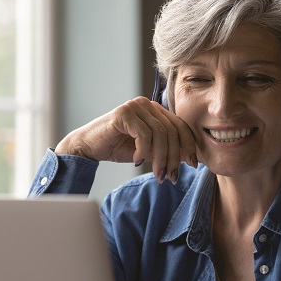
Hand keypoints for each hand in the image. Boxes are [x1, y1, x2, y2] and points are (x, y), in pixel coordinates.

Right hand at [55, 97, 197, 183]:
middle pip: (172, 131)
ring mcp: (135, 106)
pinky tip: (137, 161)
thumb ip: (166, 150)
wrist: (88, 147)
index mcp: (155, 110)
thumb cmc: (117, 147)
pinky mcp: (123, 113)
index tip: (193, 165)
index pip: (180, 125)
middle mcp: (146, 104)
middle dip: (174, 157)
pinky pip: (144, 134)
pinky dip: (144, 151)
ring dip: (161, 158)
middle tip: (172, 176)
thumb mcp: (148, 151)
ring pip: (160, 134)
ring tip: (157, 174)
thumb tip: (189, 158)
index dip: (189, 145)